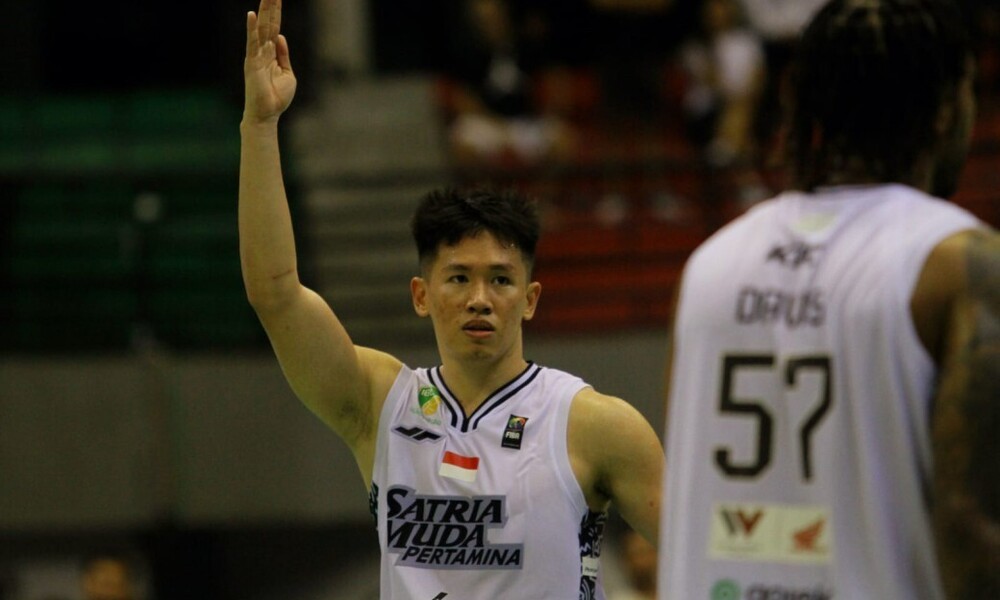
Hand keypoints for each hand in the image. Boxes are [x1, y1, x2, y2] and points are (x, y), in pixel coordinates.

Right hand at [244, 0, 296, 123]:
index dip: (276, 13)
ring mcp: (256, 56)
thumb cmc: (277, 97)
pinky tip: (251, 15)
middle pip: (268, 23)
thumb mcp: (287, 73)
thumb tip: (281, 37)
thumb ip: (284, 55)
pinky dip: (251, 29)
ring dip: (263, 12)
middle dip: (270, 6)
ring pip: (261, 29)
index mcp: (271, 53)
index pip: (274, 28)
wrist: (267, 115)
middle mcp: (262, 51)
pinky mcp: (251, 63)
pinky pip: (252, 43)